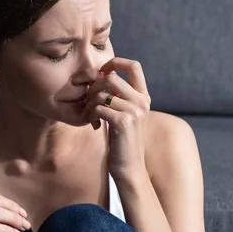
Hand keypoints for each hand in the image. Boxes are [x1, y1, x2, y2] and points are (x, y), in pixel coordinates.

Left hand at [82, 57, 151, 181]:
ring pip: (101, 93)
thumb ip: (119, 96)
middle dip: (93, 88)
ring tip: (90, 116)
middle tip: (89, 103)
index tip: (101, 73)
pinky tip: (94, 125)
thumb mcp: (124, 114)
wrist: (130, 169)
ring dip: (89, 104)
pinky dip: (89, 115)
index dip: (114, 62)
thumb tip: (103, 73)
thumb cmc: (122, 141)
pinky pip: (97, 108)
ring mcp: (134, 112)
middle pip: (111, 77)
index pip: (134, 65)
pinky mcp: (124, 122)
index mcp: (143, 97)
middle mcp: (142, 102)